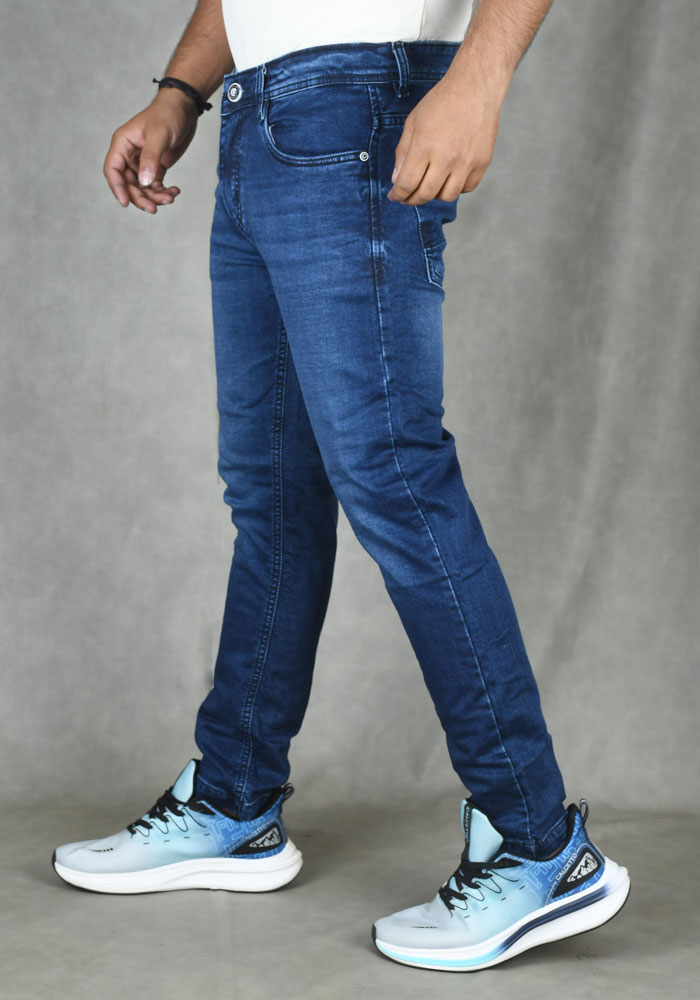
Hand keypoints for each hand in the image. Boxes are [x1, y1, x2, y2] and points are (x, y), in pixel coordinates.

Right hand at [103, 89, 198, 212]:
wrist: (184, 108)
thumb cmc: (168, 114)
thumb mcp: (159, 134)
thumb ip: (150, 158)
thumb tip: (144, 182)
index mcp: (122, 144)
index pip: (113, 170)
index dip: (117, 188)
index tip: (125, 203)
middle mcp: (129, 154)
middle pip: (128, 184)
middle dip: (140, 197)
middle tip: (154, 208)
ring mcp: (142, 161)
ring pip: (142, 187)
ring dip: (154, 197)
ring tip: (170, 198)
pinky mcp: (155, 166)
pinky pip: (155, 185)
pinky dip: (163, 192)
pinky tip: (174, 192)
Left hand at [387, 72, 503, 205]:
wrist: (475, 87)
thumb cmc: (441, 102)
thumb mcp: (413, 122)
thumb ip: (403, 152)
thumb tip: (396, 180)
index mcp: (425, 146)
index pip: (407, 184)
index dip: (398, 194)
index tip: (394, 196)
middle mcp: (446, 157)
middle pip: (426, 195)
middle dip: (412, 199)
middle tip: (408, 197)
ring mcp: (467, 162)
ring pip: (447, 196)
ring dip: (435, 195)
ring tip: (430, 185)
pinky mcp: (482, 162)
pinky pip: (466, 188)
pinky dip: (456, 187)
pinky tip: (450, 177)